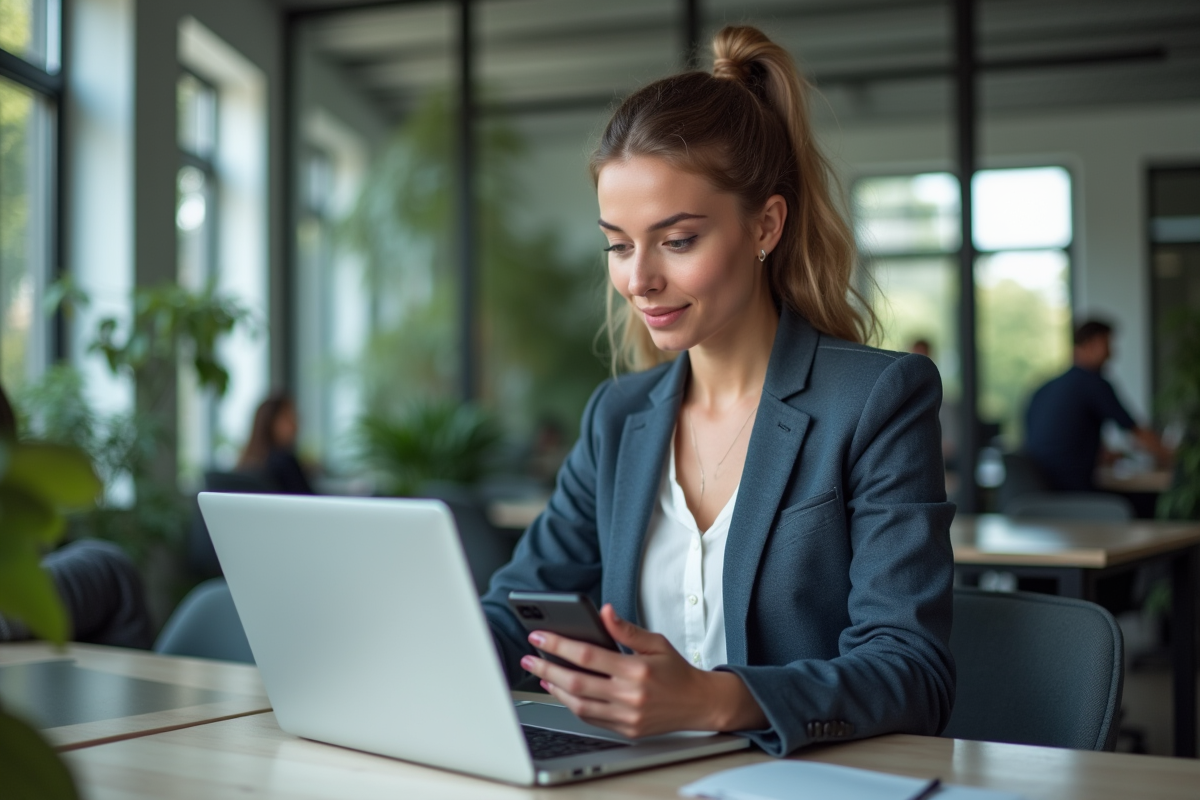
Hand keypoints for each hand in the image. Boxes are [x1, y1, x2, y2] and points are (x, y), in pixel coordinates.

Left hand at [519, 604, 766, 737]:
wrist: (699, 703)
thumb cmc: (676, 671)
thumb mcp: (656, 642)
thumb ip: (626, 629)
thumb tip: (604, 611)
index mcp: (636, 670)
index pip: (587, 655)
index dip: (558, 645)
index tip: (538, 636)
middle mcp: (629, 695)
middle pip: (576, 682)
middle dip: (546, 669)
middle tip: (529, 658)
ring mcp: (626, 716)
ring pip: (578, 704)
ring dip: (555, 689)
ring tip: (541, 676)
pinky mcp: (626, 729)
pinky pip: (590, 719)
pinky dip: (572, 705)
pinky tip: (563, 692)